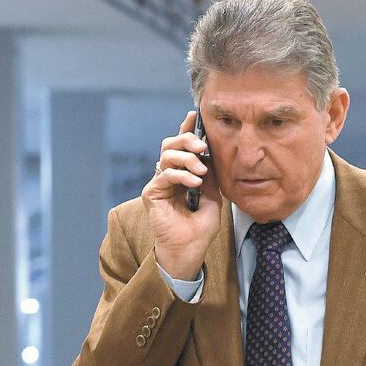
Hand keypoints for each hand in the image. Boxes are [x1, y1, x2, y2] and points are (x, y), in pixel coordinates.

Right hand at [142, 110, 221, 279]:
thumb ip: (211, 176)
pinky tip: (194, 183)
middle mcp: (168, 176)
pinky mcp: (152, 193)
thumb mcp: (213, 197)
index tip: (194, 116)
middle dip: (187, 139)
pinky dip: (181, 175)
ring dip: (186, 158)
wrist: (189, 249)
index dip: (186, 130)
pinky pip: (165, 174)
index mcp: (182, 174)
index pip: (182, 147)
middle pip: (170, 144)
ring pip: (166, 155)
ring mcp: (159, 184)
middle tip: (202, 147)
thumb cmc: (200, 229)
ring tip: (200, 172)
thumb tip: (212, 155)